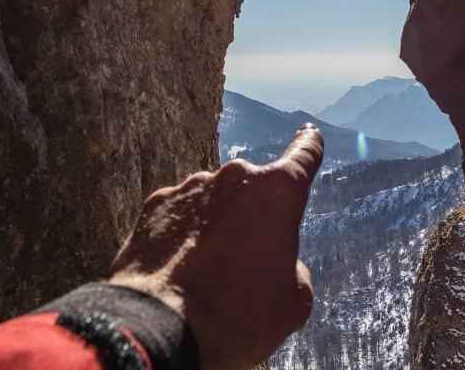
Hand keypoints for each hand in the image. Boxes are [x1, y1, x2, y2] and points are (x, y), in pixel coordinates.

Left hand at [109, 124, 324, 369]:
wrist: (161, 329)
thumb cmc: (239, 315)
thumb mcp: (293, 302)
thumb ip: (294, 269)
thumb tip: (278, 264)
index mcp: (276, 193)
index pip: (303, 156)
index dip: (309, 146)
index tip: (309, 134)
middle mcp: (233, 178)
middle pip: (252, 191)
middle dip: (253, 217)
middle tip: (248, 263)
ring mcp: (190, 189)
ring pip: (214, 204)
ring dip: (216, 228)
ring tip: (209, 275)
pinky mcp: (155, 205)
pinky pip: (180, 217)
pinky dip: (184, 237)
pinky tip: (180, 271)